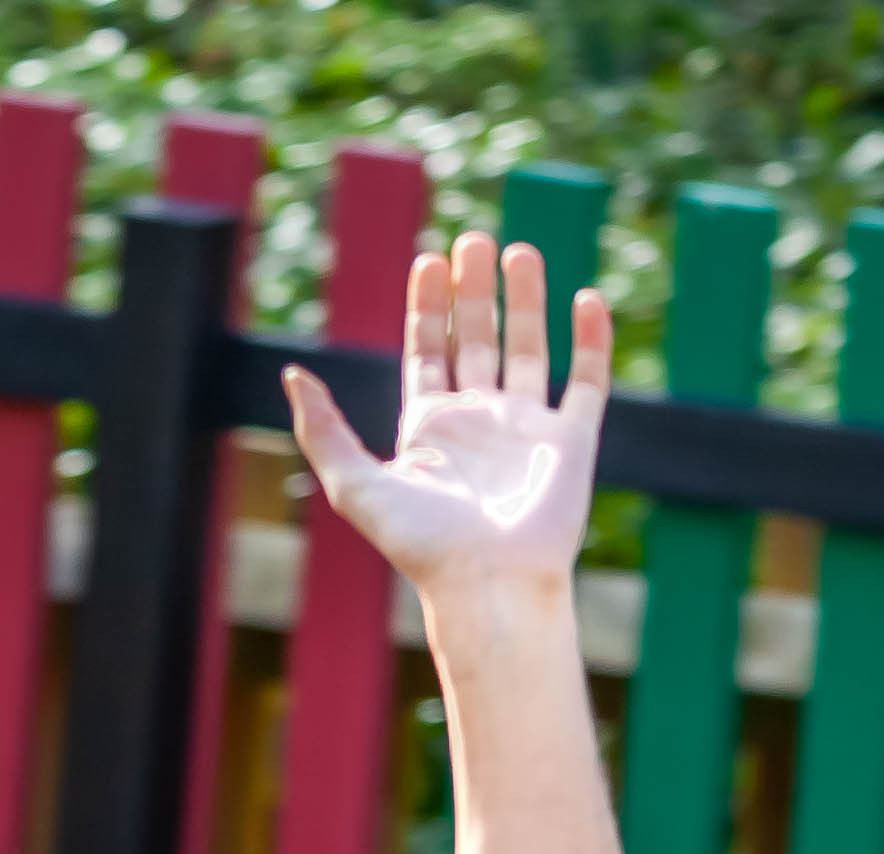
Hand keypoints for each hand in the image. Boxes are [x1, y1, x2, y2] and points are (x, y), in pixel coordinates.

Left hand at [285, 234, 607, 612]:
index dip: (427, 308)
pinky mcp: (572, 441)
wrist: (488, 584)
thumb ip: (323, 432)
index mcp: (430, 430)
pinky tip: (584, 298)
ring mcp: (527, 429)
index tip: (428, 259)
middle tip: (473, 238)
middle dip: (473, 291)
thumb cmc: (421, 543)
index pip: (428, 353)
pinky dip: (590, 339)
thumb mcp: (355, 484)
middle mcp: (478, 422)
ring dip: (524, 300)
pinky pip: (587, 380)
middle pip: (476, 340)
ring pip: (529, 347)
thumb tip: (293, 375)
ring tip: (518, 250)